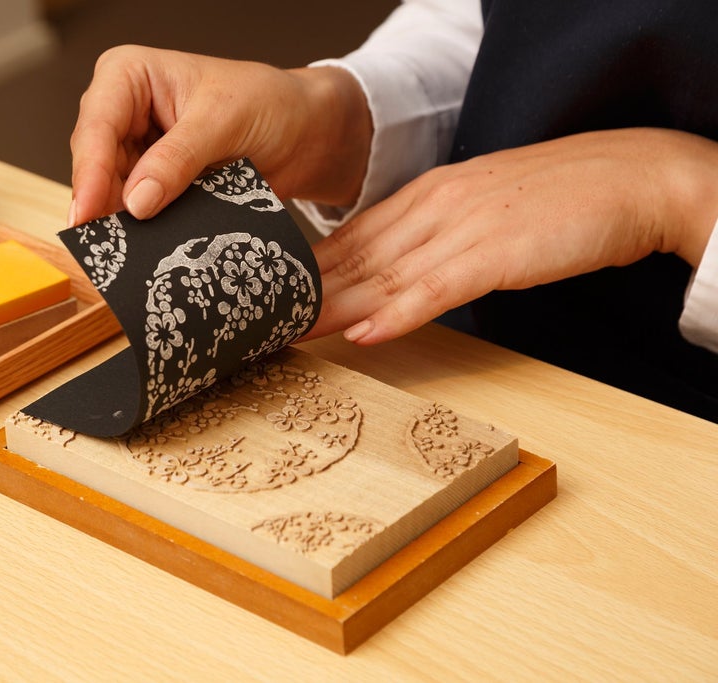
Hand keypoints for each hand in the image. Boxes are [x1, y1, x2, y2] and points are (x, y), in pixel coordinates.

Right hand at [68, 45, 370, 224]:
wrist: (305, 133)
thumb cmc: (270, 104)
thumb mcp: (224, 122)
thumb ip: (178, 159)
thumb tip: (136, 200)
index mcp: (129, 75)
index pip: (96, 125)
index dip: (90, 173)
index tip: (87, 214)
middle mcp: (122, 113)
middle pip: (95, 165)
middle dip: (102, 204)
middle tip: (109, 246)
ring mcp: (135, 153)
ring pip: (110, 195)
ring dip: (123, 225)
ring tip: (131, 254)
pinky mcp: (153, 186)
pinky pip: (137, 214)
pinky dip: (143, 234)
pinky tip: (148, 252)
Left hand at [306, 128, 717, 344]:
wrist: (630, 176)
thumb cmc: (557, 198)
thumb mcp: (480, 208)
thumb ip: (435, 236)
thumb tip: (395, 272)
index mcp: (427, 196)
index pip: (353, 238)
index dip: (310, 271)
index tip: (274, 295)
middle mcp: (433, 209)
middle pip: (354, 258)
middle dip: (305, 293)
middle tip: (261, 322)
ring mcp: (462, 229)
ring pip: (381, 275)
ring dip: (333, 309)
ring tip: (289, 334)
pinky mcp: (495, 254)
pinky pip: (433, 289)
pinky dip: (396, 314)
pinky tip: (364, 335)